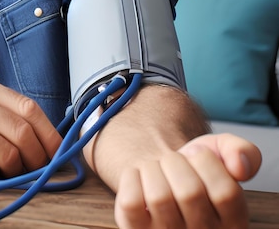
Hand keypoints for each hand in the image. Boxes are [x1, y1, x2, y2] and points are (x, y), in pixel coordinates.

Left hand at [114, 133, 261, 228]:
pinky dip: (131, 178)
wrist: (160, 178)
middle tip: (173, 163)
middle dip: (176, 162)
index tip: (197, 156)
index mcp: (232, 225)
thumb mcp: (222, 154)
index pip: (226, 193)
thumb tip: (239, 166)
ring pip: (158, 196)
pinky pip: (131, 202)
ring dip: (152, 169)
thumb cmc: (193, 170)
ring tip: (157, 171)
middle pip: (189, 192)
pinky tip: (140, 179)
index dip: (206, 161)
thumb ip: (242, 152)